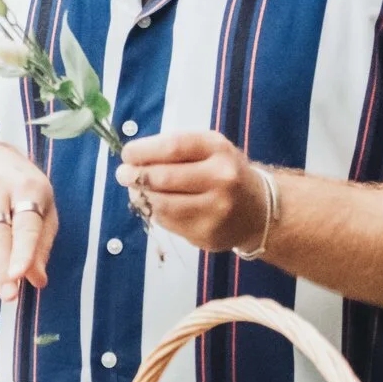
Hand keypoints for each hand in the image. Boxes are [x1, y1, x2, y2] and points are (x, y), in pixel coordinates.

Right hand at [0, 142, 55, 300]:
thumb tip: (38, 280)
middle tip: (10, 296)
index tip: (20, 276)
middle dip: (2, 268)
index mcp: (26, 186)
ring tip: (0, 291)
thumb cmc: (23, 190)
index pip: (25, 223)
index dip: (23, 251)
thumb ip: (42, 244)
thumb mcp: (44, 207)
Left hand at [116, 130, 272, 254]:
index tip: (127, 154)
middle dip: (135, 176)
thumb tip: (132, 159)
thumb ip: (173, 149)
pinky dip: (155, 213)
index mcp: (218, 149)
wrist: (258, 210)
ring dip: (140, 196)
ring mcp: (215, 210)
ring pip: (161, 204)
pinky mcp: (207, 234)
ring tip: (136, 190)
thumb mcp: (207, 149)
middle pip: (163, 178)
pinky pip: (168, 223)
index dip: (143, 151)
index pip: (173, 147)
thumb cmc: (224, 171)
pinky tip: (156, 205)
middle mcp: (221, 178)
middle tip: (124, 174)